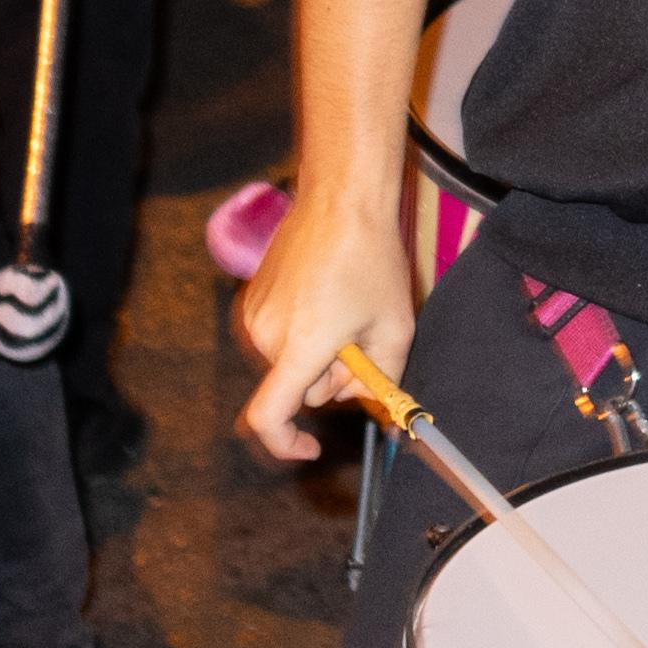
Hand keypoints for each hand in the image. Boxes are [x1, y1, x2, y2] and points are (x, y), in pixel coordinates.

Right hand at [232, 184, 422, 467]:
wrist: (340, 200)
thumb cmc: (372, 260)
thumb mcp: (395, 327)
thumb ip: (383, 378)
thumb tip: (372, 406)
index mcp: (299, 347)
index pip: (269, 418)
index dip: (286, 444)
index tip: (310, 447)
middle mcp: (265, 335)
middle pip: (296, 387)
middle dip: (329, 378)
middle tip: (362, 339)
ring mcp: (253, 315)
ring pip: (288, 362)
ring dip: (316, 353)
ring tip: (346, 309)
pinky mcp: (251, 299)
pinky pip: (278, 336)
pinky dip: (302, 332)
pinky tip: (327, 296)